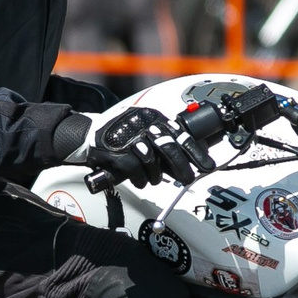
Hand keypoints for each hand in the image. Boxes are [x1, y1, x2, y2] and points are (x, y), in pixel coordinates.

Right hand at [85, 106, 211, 188]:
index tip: (206, 166)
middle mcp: (142, 125)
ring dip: (155, 176)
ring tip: (153, 178)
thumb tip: (188, 164)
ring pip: (152, 162)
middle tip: (187, 178)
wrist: (90, 135)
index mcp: (153, 118)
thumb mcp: (146, 131)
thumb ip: (165, 144)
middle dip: (181, 167)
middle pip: (169, 148)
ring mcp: (129, 139)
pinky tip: (139, 179)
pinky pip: (136, 172)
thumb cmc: (122, 136)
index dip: (195, 153)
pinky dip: (140, 179)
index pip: (180, 135)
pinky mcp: (117, 154)